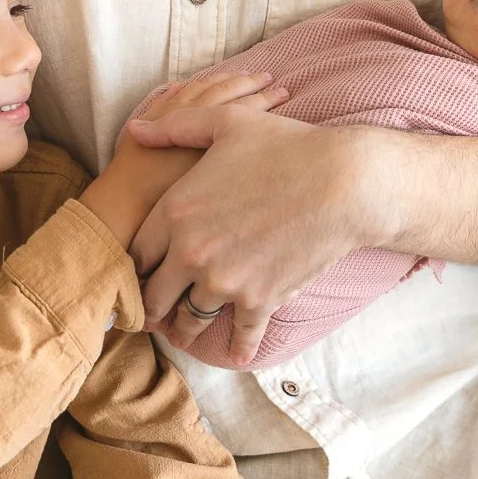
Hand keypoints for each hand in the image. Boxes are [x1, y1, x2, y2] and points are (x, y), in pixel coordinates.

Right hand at [85, 72, 286, 248]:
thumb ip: (159, 115)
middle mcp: (199, 123)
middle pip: (234, 97)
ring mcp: (215, 143)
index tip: (250, 74)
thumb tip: (176, 90)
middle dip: (253, 87)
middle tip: (272, 80)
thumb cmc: (133, 177)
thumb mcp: (140, 137)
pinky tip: (279, 124)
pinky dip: (267, 125)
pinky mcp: (230, 165)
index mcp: (177, 111)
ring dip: (265, 101)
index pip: (212, 89)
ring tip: (281, 94)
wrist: (134, 207)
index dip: (231, 80)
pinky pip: (253, 138)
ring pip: (248, 114)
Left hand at [123, 108, 378, 365]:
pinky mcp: (260, 300)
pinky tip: (236, 354)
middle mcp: (192, 253)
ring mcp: (225, 282)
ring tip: (184, 334)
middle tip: (151, 314)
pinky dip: (238, 347)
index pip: (136, 252)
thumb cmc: (287, 145)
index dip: (133, 265)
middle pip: (155, 295)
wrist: (344, 183)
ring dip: (185, 330)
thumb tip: (136, 130)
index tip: (137, 273)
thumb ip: (176, 127)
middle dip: (151, 306)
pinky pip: (241, 335)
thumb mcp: (227, 123)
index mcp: (176, 211)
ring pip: (190, 320)